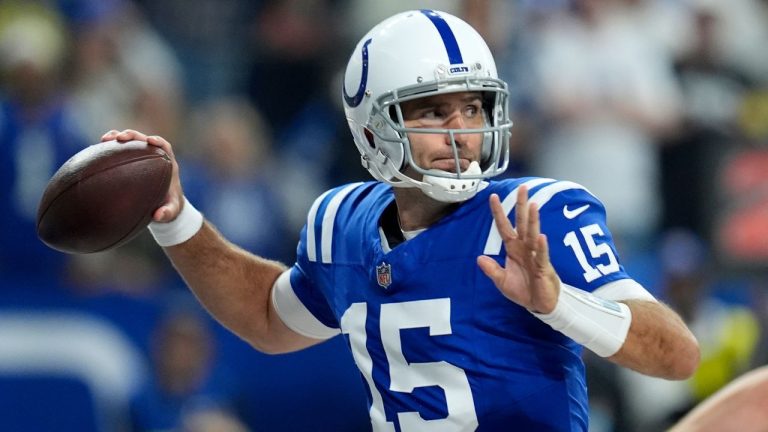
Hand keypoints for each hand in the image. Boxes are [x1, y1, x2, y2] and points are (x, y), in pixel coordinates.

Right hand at [100, 129, 184, 222]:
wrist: (163, 206)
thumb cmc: (169, 206)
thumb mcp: (171, 211)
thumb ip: (167, 213)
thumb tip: (158, 216)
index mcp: (167, 164)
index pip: (164, 146)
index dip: (158, 141)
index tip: (150, 141)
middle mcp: (154, 157)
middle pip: (143, 140)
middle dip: (132, 135)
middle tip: (120, 138)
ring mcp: (141, 158)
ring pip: (130, 143)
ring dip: (118, 137)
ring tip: (105, 139)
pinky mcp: (129, 162)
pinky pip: (119, 152)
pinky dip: (109, 150)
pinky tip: (95, 151)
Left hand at [476, 186, 560, 313]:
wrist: (540, 305)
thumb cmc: (523, 290)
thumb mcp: (502, 281)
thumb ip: (491, 270)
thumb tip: (478, 258)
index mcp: (513, 248)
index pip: (504, 227)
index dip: (499, 213)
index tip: (493, 196)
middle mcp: (525, 248)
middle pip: (522, 223)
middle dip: (522, 205)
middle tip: (523, 188)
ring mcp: (535, 255)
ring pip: (533, 234)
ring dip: (533, 220)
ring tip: (533, 205)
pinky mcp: (543, 267)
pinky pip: (542, 255)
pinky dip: (541, 247)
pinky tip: (541, 237)